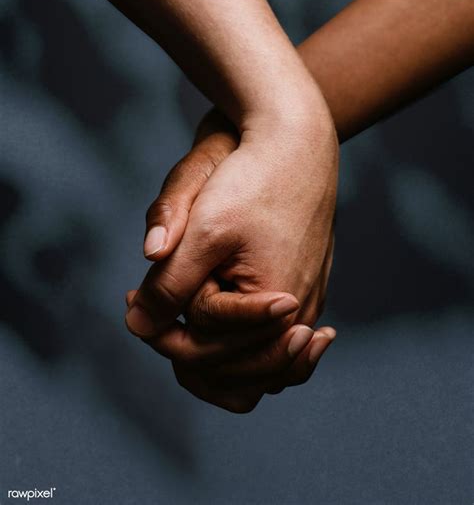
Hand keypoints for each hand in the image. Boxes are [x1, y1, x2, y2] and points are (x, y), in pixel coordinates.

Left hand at [126, 102, 337, 410]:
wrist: (298, 144)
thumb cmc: (254, 182)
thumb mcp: (203, 233)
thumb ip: (169, 285)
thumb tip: (136, 326)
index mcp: (276, 312)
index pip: (204, 350)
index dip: (157, 328)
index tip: (129, 295)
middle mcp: (300, 318)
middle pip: (232, 368)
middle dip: (183, 342)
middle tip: (145, 305)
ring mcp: (309, 305)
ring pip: (255, 362)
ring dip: (214, 351)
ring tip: (176, 321)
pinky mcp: (308, 288)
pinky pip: (272, 338)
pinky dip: (240, 337)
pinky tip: (214, 318)